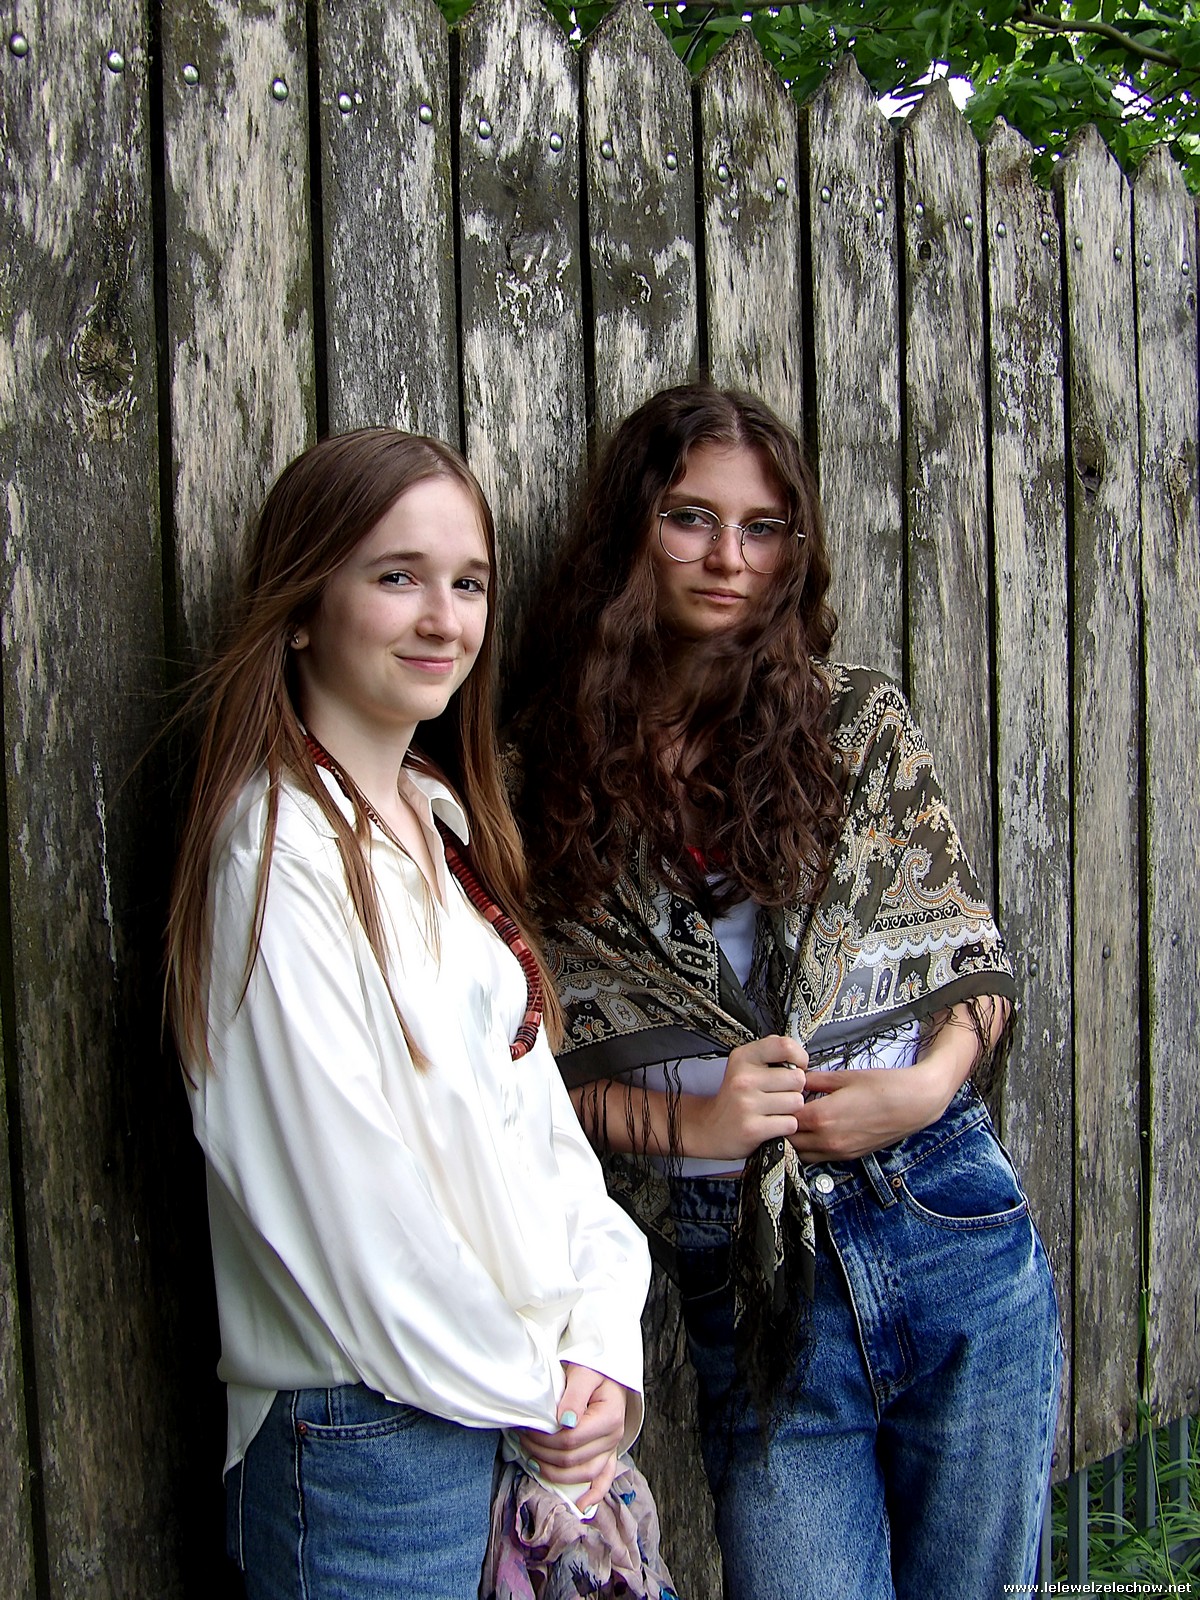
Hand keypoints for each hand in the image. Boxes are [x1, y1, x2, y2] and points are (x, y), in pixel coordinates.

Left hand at [515, 1364, 627, 1510]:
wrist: (607, 1369)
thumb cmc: (594, 1368)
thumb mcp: (584, 1373)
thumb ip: (574, 1396)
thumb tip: (564, 1421)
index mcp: (610, 1417)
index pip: (570, 1439)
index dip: (544, 1438)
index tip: (525, 1427)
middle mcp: (614, 1436)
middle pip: (572, 1458)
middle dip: (542, 1451)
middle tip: (522, 1437)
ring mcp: (612, 1448)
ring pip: (582, 1473)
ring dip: (554, 1471)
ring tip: (532, 1459)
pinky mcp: (609, 1453)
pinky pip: (604, 1479)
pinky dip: (594, 1495)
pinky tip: (580, 1506)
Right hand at [683, 1035, 808, 1160]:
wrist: (709, 1128)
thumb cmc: (734, 1097)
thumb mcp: (743, 1065)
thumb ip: (769, 1052)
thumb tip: (798, 1054)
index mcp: (742, 1057)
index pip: (785, 1046)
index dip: (799, 1057)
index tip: (796, 1066)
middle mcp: (743, 1079)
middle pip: (798, 1078)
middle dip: (794, 1088)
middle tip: (779, 1094)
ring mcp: (747, 1104)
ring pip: (797, 1102)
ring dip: (791, 1109)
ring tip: (774, 1110)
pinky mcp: (753, 1128)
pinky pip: (790, 1123)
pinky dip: (785, 1126)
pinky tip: (771, 1123)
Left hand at [789, 1057, 963, 1162]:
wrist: (914, 1104)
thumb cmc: (882, 1087)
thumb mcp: (844, 1076)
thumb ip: (814, 1080)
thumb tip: (794, 1078)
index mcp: (821, 1117)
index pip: (782, 1119)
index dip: (776, 1108)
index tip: (773, 1098)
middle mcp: (827, 1140)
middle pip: (788, 1141)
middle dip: (781, 1127)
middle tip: (779, 1112)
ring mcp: (838, 1152)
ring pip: (801, 1154)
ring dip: (795, 1141)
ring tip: (795, 1122)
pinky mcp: (849, 1157)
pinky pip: (818, 1158)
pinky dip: (810, 1148)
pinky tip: (814, 1131)